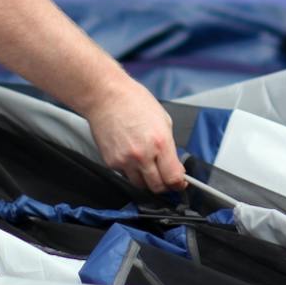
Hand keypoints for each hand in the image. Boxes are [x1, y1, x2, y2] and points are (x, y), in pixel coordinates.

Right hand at [82, 75, 185, 194]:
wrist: (106, 97)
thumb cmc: (134, 102)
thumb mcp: (163, 120)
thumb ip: (169, 146)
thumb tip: (173, 164)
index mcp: (160, 143)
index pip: (173, 178)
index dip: (178, 183)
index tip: (179, 183)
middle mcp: (143, 155)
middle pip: (157, 187)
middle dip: (164, 184)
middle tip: (164, 176)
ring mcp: (125, 161)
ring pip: (140, 185)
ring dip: (146, 180)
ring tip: (147, 166)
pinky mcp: (111, 162)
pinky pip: (125, 175)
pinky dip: (131, 171)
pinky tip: (131, 157)